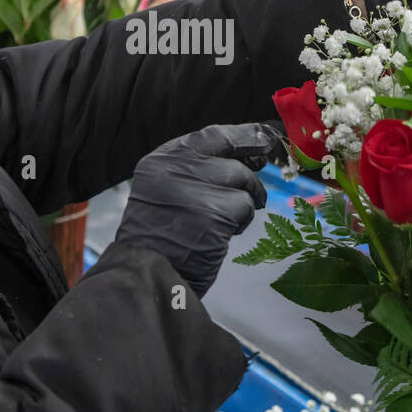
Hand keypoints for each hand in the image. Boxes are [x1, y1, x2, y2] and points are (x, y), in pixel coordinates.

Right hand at [114, 123, 280, 298]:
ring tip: (228, 221)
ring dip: (244, 200)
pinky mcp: (215, 212)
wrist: (146, 277)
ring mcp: (196, 188)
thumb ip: (194, 173)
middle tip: (265, 169)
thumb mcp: (164, 192)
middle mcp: (176, 167)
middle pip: (231, 156)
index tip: (262, 137)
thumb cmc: (159, 240)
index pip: (211, 135)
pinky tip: (224, 235)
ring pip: (243, 180)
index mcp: (161, 161)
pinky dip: (242, 222)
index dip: (242, 135)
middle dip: (252, 166)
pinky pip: (245, 207)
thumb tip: (247, 158)